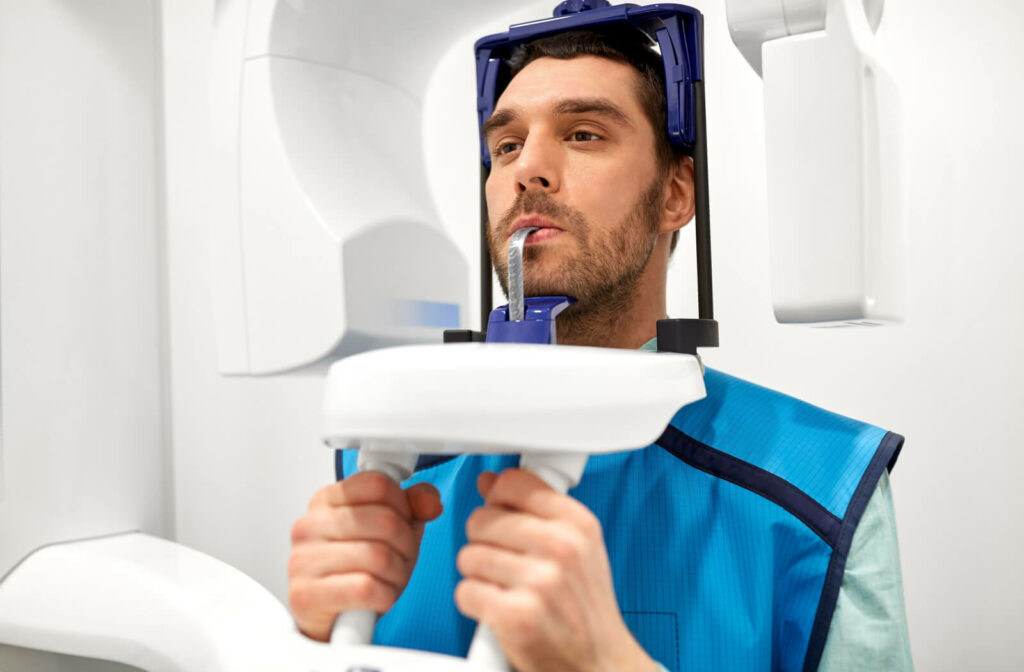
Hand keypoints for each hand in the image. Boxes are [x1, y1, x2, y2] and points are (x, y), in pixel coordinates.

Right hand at [288, 471, 442, 640]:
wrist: (331, 619)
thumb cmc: (357, 570)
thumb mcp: (391, 532)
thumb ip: (413, 507)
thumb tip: (430, 503)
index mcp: (326, 500)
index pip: (378, 485)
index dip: (403, 507)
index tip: (402, 522)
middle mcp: (309, 526)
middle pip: (385, 520)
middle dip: (406, 544)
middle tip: (401, 557)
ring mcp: (303, 560)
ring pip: (379, 556)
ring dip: (398, 572)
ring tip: (390, 578)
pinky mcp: (306, 596)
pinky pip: (366, 588)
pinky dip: (385, 596)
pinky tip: (379, 597)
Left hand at [455, 469, 656, 671]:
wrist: (599, 662)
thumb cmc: (584, 607)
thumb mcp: (577, 547)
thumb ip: (533, 509)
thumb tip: (489, 481)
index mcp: (578, 524)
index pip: (513, 483)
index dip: (497, 499)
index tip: (502, 515)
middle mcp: (562, 548)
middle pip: (482, 518)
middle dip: (484, 541)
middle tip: (505, 562)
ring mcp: (540, 582)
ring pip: (469, 555)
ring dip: (478, 574)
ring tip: (504, 587)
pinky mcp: (516, 615)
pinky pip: (466, 591)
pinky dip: (474, 603)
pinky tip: (497, 608)